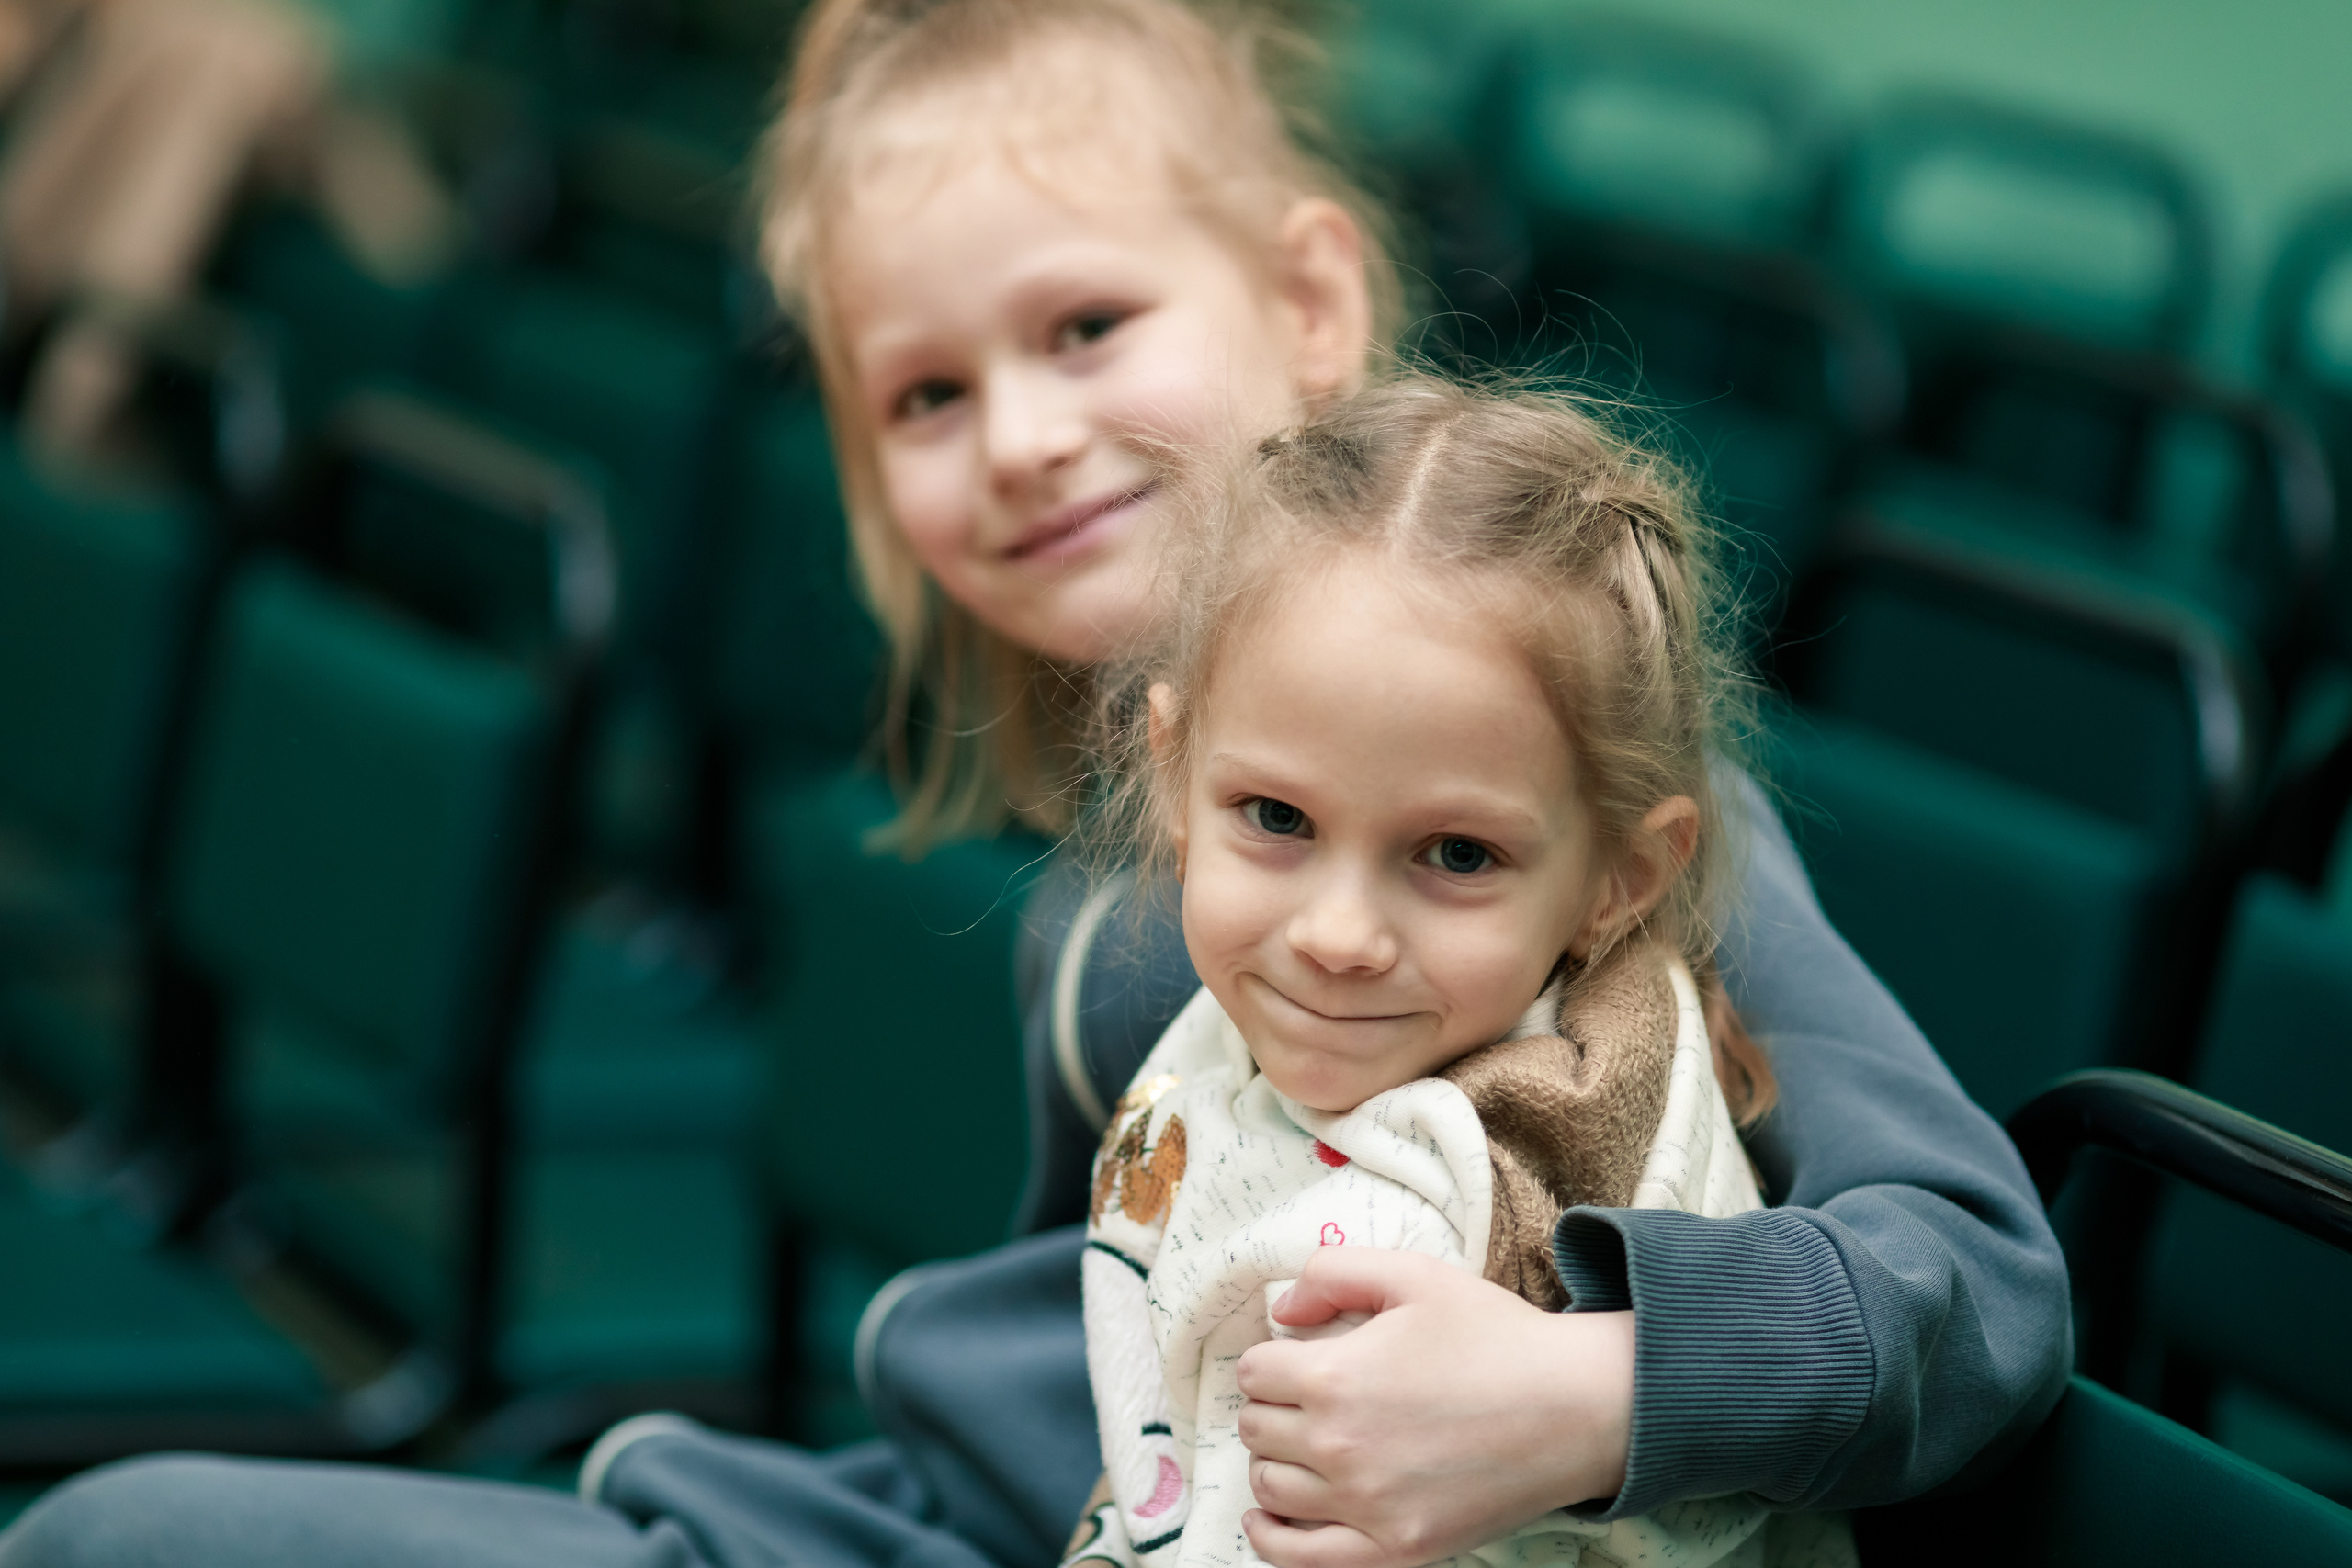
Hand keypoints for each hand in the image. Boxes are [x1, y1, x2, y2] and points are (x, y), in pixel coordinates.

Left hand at [1235, 1248, 1632, 1567]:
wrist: (1576, 1406)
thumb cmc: (1497, 1336)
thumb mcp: (1414, 1274)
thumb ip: (1332, 1273)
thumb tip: (1282, 1313)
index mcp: (1335, 1376)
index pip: (1253, 1374)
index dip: (1273, 1359)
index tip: (1298, 1359)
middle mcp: (1339, 1447)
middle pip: (1256, 1429)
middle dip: (1274, 1406)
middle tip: (1307, 1397)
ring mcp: (1367, 1507)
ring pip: (1270, 1489)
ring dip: (1276, 1461)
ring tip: (1303, 1446)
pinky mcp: (1397, 1551)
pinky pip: (1301, 1560)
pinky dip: (1272, 1539)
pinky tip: (1269, 1519)